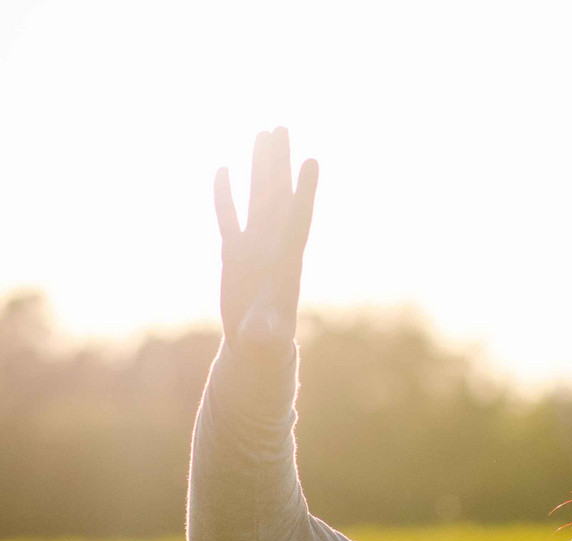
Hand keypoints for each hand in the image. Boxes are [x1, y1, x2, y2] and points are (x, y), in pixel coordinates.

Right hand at [214, 127, 317, 362]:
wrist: (257, 346)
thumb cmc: (268, 345)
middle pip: (279, 196)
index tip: (312, 161)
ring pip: (258, 197)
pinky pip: (228, 216)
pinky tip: (223, 167)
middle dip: (280, 163)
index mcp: (286, 261)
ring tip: (265, 133)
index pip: (298, 219)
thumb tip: (261, 337)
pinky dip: (225, 194)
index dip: (305, 191)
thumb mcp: (267, 340)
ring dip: (261, 167)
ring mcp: (254, 246)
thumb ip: (267, 334)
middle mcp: (274, 246)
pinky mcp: (234, 252)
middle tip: (282, 127)